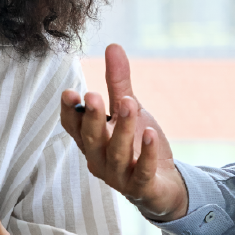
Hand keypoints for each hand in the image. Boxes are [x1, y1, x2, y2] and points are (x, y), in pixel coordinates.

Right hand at [60, 43, 188, 220]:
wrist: (164, 184)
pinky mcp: (141, 188)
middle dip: (92, 118)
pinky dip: (146, 154)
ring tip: (130, 104)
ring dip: (122, 129)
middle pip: (91, 140)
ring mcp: (119, 176)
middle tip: (93, 96)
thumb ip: (118, 82)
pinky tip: (151, 134)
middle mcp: (99, 160)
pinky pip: (141, 172)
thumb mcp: (128, 109)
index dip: (70, 112)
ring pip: (116, 154)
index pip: (73, 127)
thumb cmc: (138, 145)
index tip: (70, 92)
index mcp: (91, 140)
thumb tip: (113, 45)